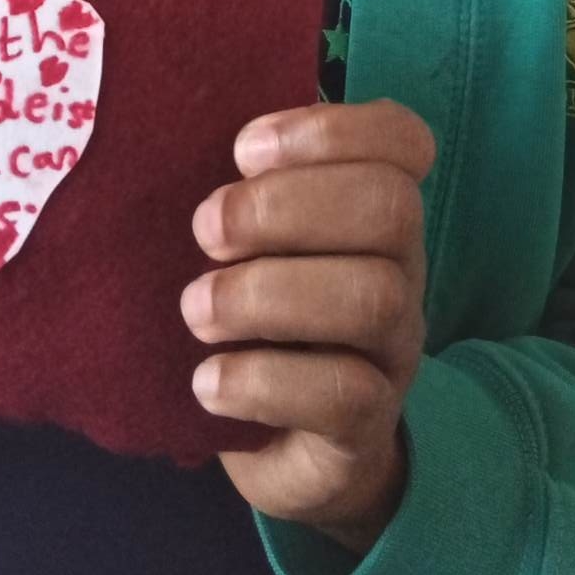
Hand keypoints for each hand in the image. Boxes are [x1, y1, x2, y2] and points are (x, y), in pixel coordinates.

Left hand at [179, 100, 434, 555]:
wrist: (277, 445)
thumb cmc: (251, 314)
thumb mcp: (247, 242)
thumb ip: (239, 189)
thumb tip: (170, 142)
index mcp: (372, 210)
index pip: (403, 140)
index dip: (332, 130)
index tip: (243, 150)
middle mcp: (400, 271)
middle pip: (390, 208)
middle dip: (284, 206)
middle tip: (205, 231)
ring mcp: (392, 351)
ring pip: (374, 297)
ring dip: (267, 293)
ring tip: (197, 309)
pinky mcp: (366, 429)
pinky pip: (345, 395)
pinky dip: (262, 381)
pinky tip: (206, 381)